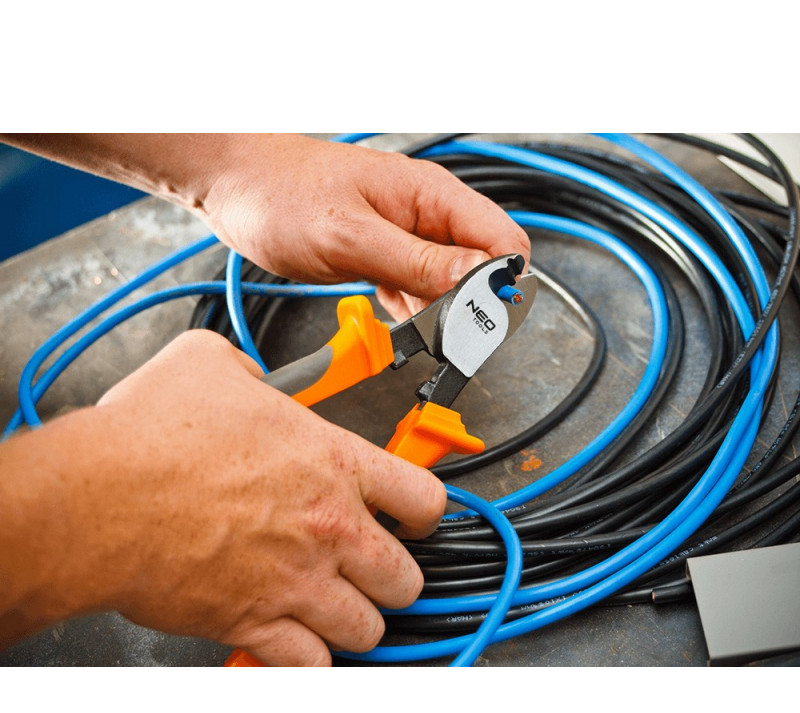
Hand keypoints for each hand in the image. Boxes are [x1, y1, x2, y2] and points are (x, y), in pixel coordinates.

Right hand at [1, 331, 445, 664]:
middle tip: (370, 569)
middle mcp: (329, 527)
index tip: (411, 518)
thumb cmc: (151, 435)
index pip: (424, 499)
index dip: (424, 512)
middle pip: (407, 577)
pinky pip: (310, 664)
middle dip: (393, 577)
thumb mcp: (208, 365)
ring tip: (335, 608)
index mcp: (332, 463)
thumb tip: (248, 378)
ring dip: (355, 621)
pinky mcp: (255, 622)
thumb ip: (247, 372)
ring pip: (368, 628)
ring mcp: (297, 580)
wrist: (100, 496)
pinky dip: (308, 659)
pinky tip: (294, 641)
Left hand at [201, 134, 530, 318]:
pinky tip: (401, 327)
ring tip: (418, 338)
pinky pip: (418, 290)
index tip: (479, 322)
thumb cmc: (280, 194)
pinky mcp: (385, 255)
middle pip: (481, 268)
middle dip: (472, 307)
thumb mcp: (350, 236)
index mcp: (431, 196)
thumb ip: (417, 261)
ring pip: (451, 285)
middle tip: (445, 339)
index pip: (502, 241)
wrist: (236, 185)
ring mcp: (407, 236)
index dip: (500, 285)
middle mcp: (426, 215)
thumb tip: (480, 281)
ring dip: (442, 316)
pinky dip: (415, 313)